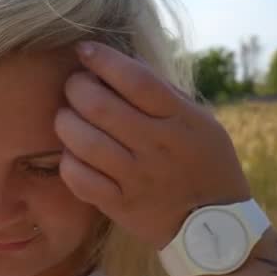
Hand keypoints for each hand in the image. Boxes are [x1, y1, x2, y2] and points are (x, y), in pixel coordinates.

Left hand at [54, 41, 251, 249]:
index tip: (85, 49)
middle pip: (100, 106)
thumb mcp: (198, 121)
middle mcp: (156, 146)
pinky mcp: (120, 205)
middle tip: (74, 85)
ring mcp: (136, 178)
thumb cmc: (202, 161)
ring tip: (66, 116)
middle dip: (76, 87)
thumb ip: (163, 93)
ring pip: (84, 141)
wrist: (212, 225)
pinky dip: (67, 161)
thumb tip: (121, 63)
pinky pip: (80, 179)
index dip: (104, 59)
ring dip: (65, 121)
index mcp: (180, 119)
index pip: (136, 80)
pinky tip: (71, 152)